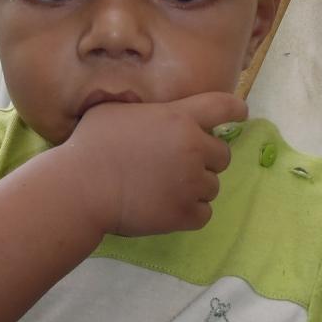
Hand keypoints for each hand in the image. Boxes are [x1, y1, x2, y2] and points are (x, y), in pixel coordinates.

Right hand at [61, 91, 246, 237]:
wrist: (81, 188)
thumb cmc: (91, 145)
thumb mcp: (115, 109)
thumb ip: (144, 109)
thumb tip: (147, 110)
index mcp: (179, 118)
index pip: (224, 107)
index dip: (235, 110)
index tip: (240, 114)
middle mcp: (193, 148)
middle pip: (223, 156)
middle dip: (206, 159)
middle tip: (177, 165)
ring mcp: (191, 183)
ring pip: (213, 187)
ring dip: (196, 187)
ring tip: (165, 188)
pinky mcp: (184, 214)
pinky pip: (204, 214)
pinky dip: (190, 212)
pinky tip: (167, 207)